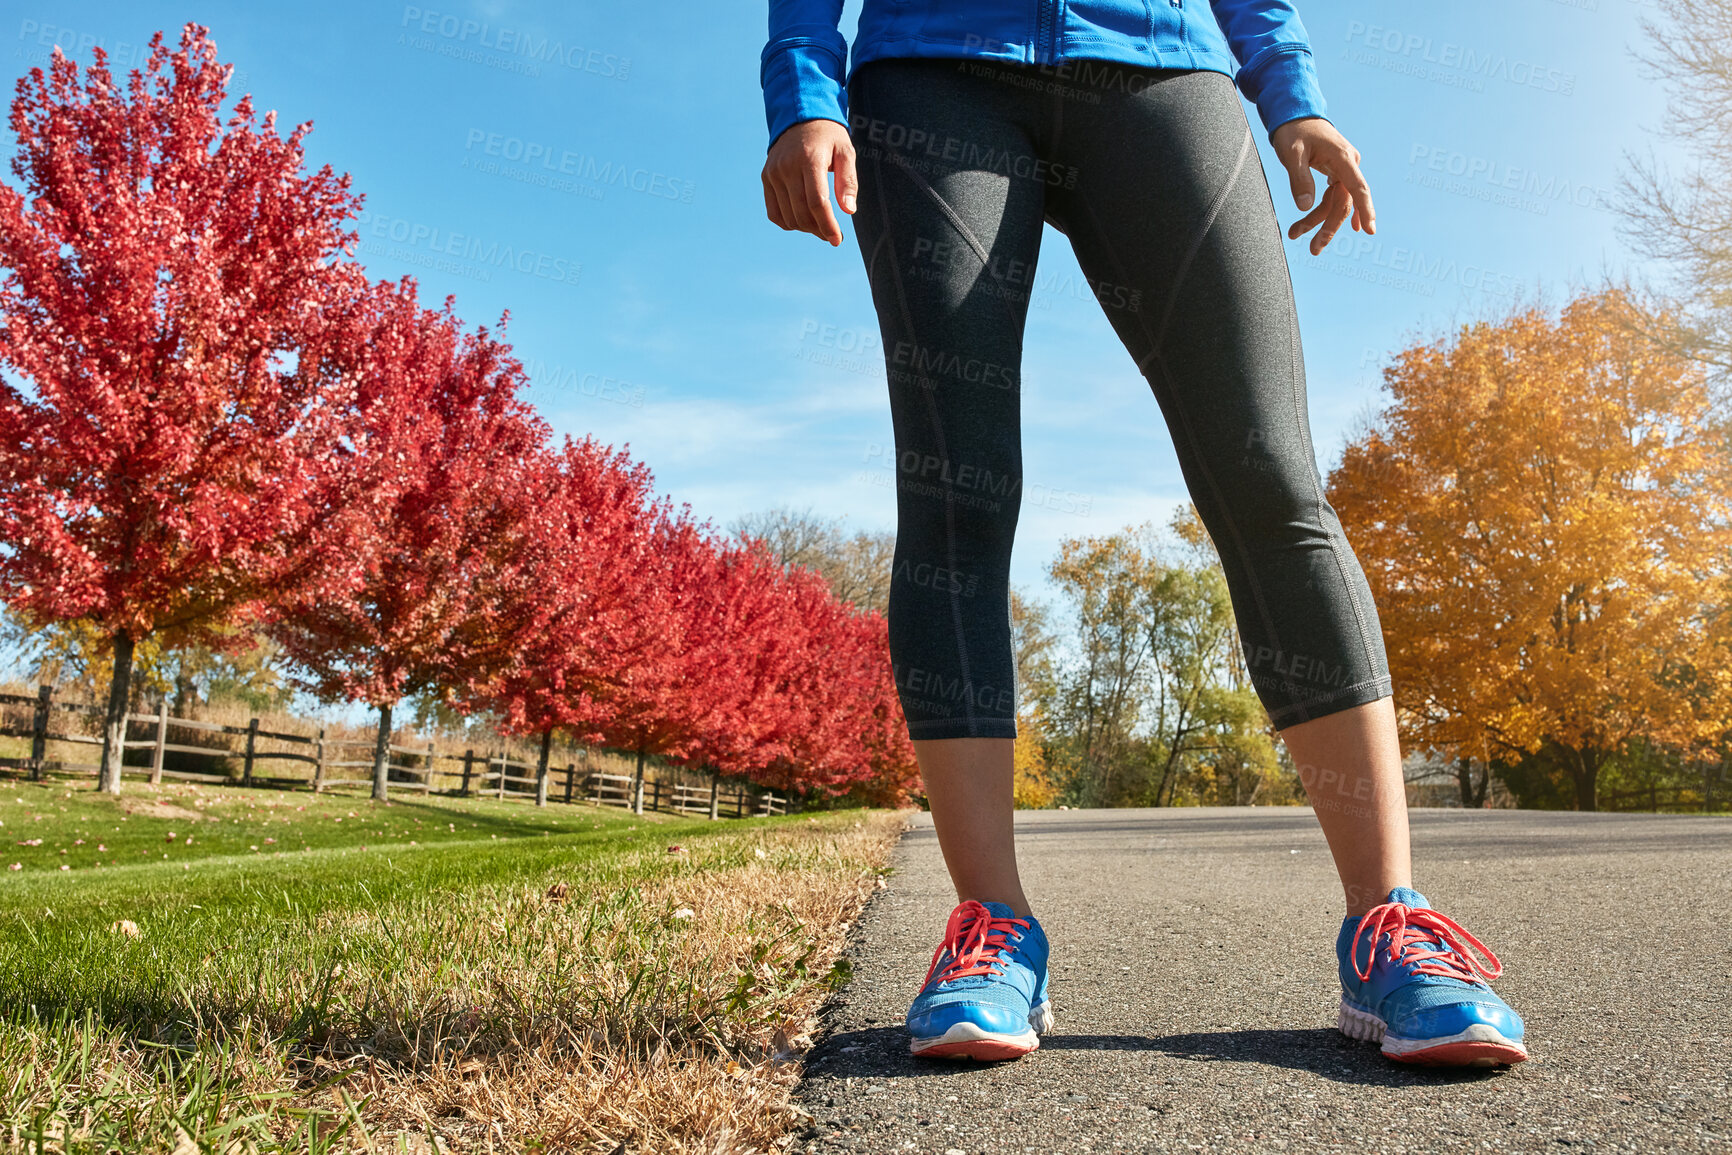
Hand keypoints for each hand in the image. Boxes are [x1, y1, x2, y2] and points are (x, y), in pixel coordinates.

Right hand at [762, 119, 857, 246]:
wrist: (800, 117)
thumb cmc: (828, 137)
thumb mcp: (845, 152)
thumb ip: (848, 181)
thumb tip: (848, 210)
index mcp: (810, 159)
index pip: (818, 203)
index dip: (828, 226)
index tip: (837, 239)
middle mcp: (787, 167)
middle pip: (802, 213)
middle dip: (819, 230)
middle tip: (832, 235)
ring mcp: (773, 173)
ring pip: (788, 216)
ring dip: (805, 228)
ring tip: (820, 227)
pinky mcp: (766, 178)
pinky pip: (774, 212)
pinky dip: (788, 223)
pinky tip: (802, 222)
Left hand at [1271, 117, 1374, 255]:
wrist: (1295, 112)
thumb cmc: (1293, 130)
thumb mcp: (1291, 154)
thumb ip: (1299, 179)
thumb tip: (1304, 206)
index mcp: (1341, 157)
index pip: (1357, 188)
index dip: (1365, 210)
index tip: (1369, 230)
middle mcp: (1347, 163)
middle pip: (1344, 202)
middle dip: (1329, 227)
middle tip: (1314, 250)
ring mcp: (1343, 167)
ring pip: (1336, 201)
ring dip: (1318, 220)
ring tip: (1294, 235)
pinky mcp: (1335, 170)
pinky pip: (1334, 195)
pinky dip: (1326, 211)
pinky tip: (1326, 229)